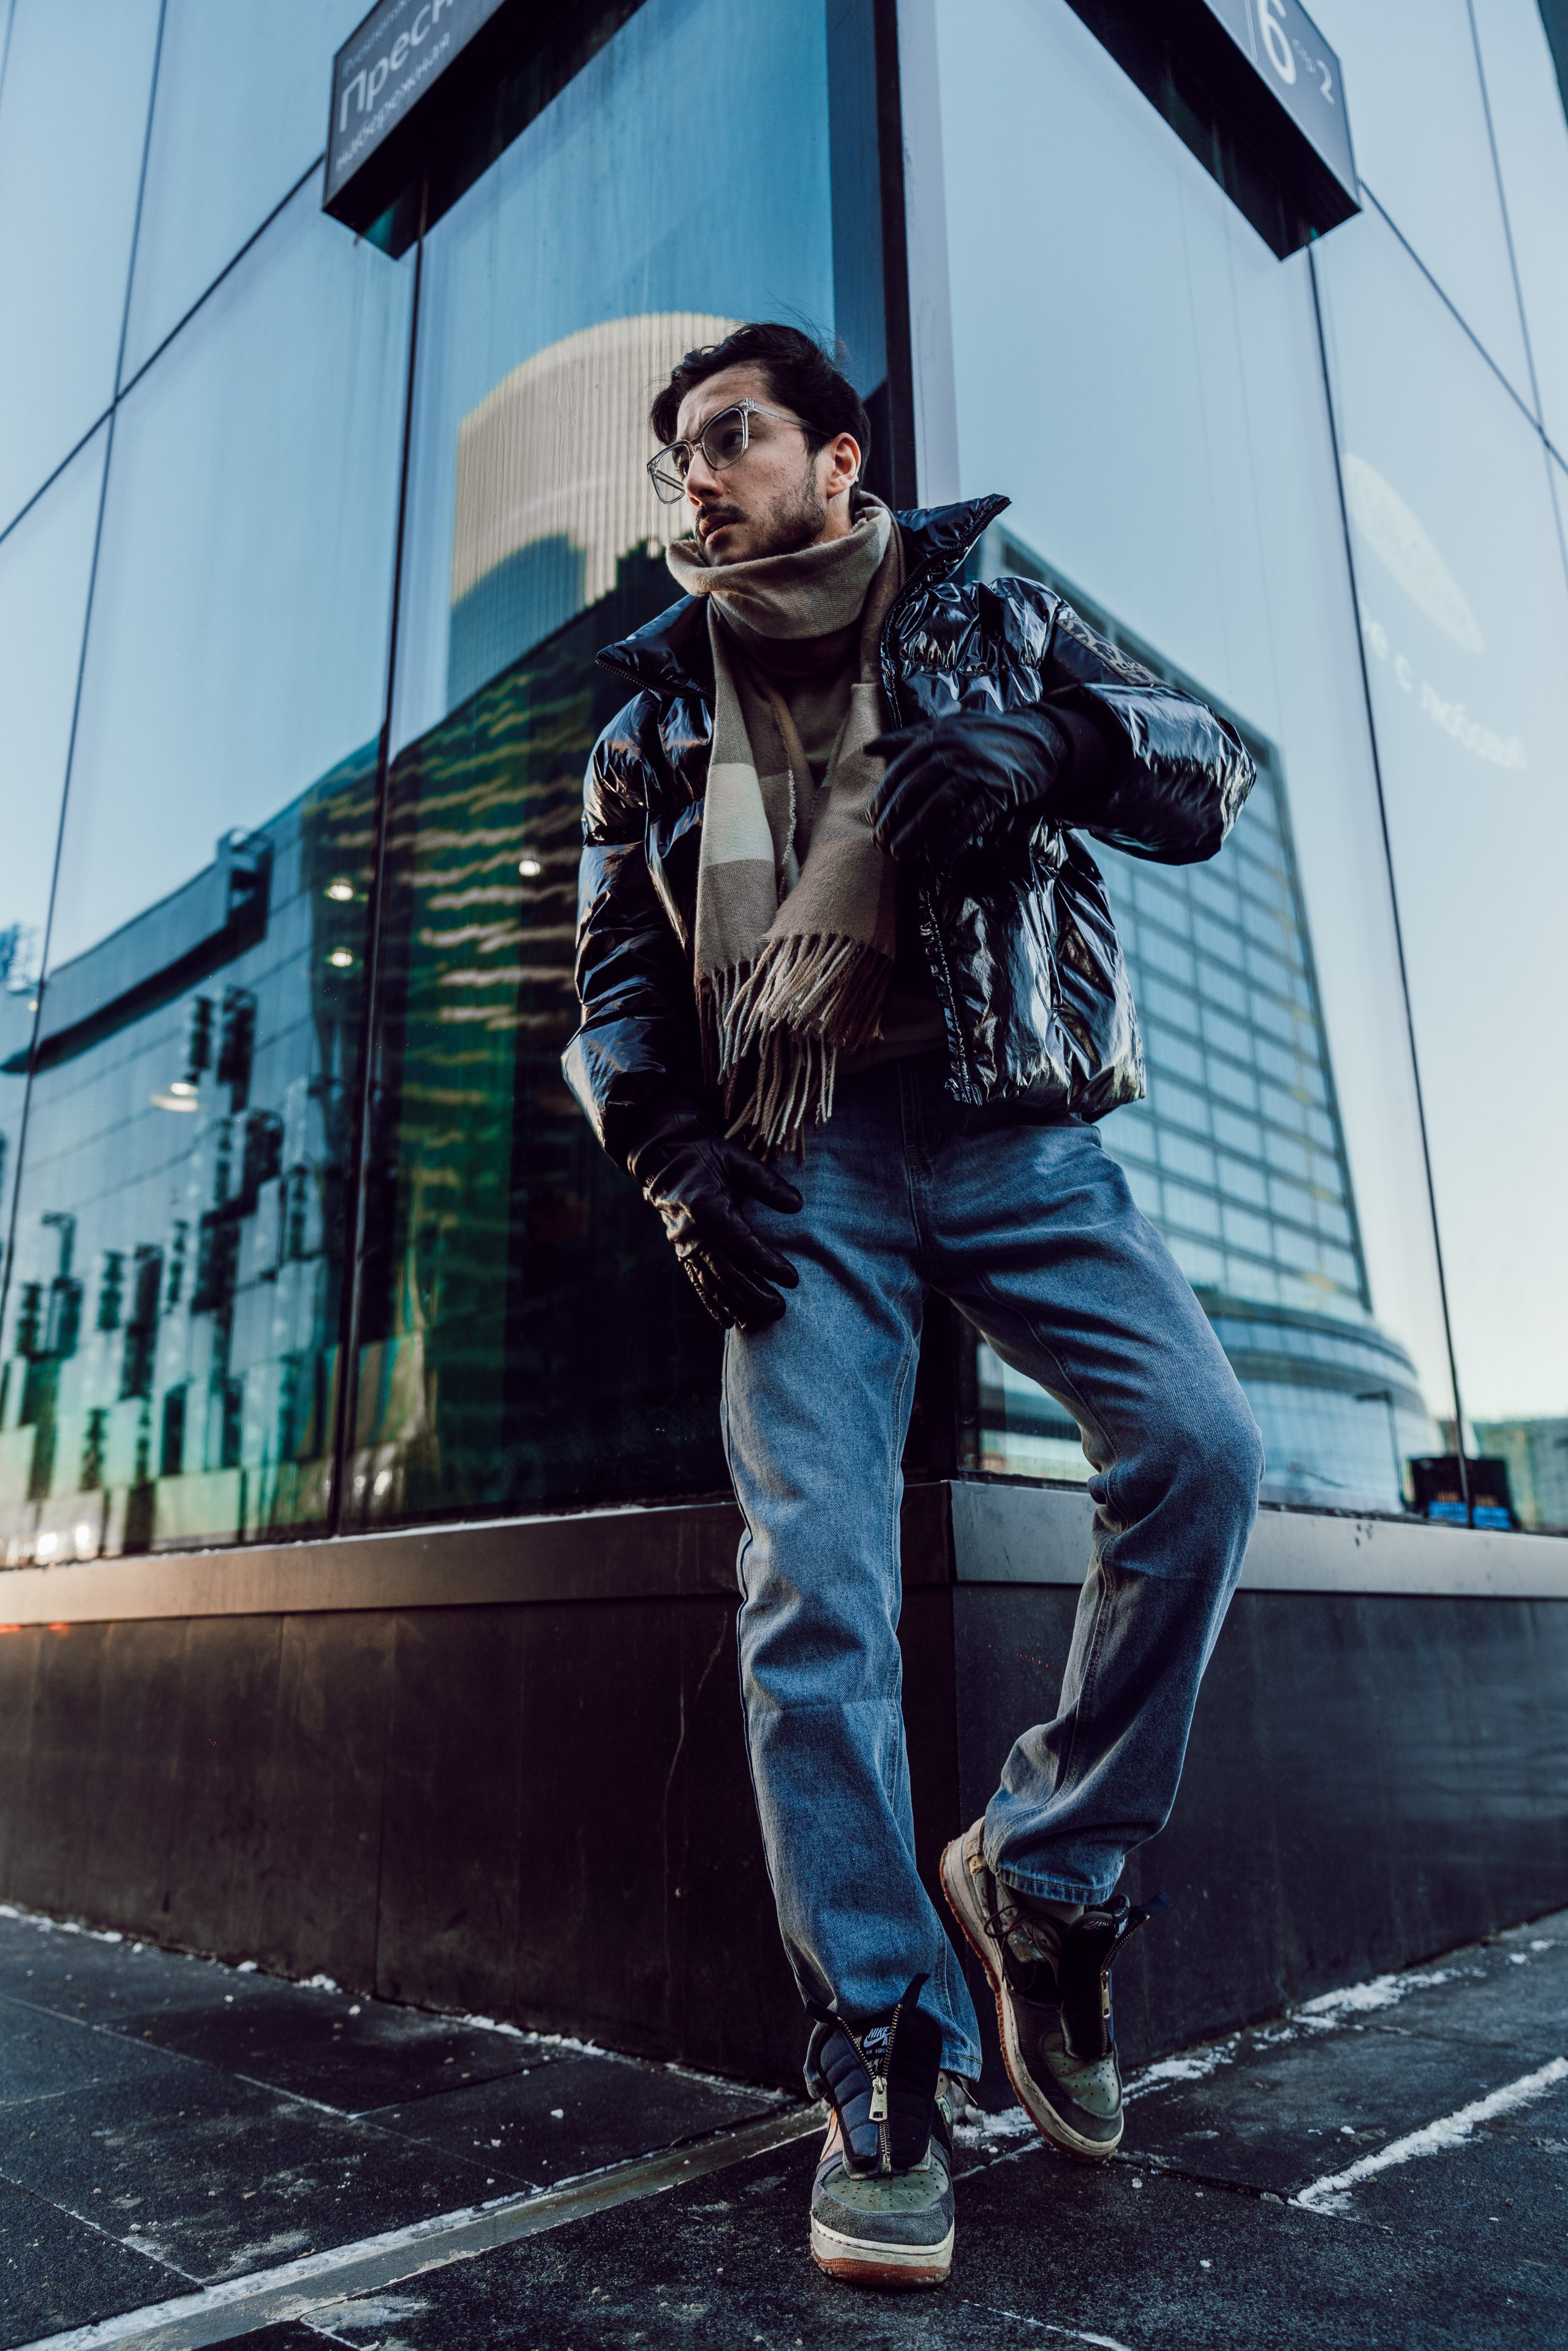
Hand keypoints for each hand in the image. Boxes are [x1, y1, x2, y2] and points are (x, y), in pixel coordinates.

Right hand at [627, 1099, 802, 1329]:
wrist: (664, 1158)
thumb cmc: (706, 1156)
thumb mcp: (737, 1159)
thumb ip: (767, 1182)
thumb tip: (796, 1205)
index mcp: (709, 1208)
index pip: (743, 1243)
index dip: (768, 1262)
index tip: (792, 1279)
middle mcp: (694, 1233)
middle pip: (727, 1271)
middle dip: (753, 1294)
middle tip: (780, 1310)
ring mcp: (685, 1245)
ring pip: (712, 1282)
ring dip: (735, 1306)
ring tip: (759, 1324)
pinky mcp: (681, 1252)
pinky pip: (698, 1282)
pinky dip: (712, 1303)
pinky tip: (728, 1322)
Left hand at [867, 708, 1068, 862]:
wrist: (1038, 740)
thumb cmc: (984, 737)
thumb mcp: (945, 729)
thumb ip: (906, 738)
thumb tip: (868, 748)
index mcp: (936, 737)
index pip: (900, 771)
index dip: (883, 798)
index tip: (872, 820)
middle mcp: (954, 751)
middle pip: (914, 791)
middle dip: (894, 821)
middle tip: (880, 843)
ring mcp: (977, 771)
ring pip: (938, 808)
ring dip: (914, 835)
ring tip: (899, 854)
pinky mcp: (998, 791)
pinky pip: (969, 821)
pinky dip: (949, 841)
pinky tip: (933, 857)